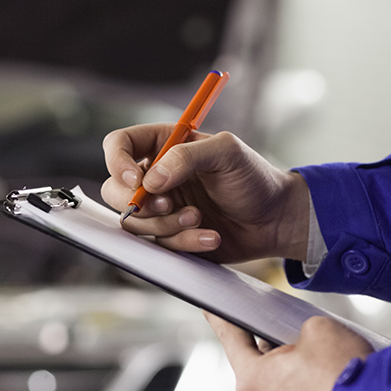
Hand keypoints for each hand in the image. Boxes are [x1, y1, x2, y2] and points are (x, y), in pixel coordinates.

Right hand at [101, 124, 310, 262]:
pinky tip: (210, 236)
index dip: (117, 162)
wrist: (275, 219)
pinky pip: (159, 246)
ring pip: (134, 223)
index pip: (119, 145)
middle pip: (114, 190)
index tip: (137, 181)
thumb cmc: (254, 178)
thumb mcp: (227, 153)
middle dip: (139, 204)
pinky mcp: (170, 236)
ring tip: (199, 218)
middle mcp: (156, 176)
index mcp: (164, 146)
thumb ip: (187, 157)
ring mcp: (161, 208)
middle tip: (167, 205)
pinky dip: (184, 243)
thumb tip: (150, 180)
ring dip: (165, 225)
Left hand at [204, 312, 373, 390]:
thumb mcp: (318, 328)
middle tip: (293, 330)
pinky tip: (336, 378)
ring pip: (286, 388)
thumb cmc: (345, 374)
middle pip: (261, 367)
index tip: (210, 310)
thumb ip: (300, 330)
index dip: (222, 320)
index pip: (231, 340)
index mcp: (253, 381)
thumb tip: (307, 342)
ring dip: (300, 372)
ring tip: (326, 357)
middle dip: (276, 347)